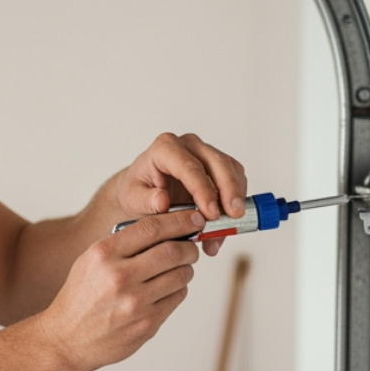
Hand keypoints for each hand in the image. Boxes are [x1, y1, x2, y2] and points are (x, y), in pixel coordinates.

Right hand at [37, 208, 203, 370]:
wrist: (67, 339)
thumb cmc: (81, 295)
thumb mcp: (91, 260)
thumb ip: (124, 243)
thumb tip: (168, 229)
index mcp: (104, 254)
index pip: (152, 228)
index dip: (180, 220)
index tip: (195, 219)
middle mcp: (119, 277)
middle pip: (173, 251)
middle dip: (189, 247)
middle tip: (191, 247)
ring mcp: (135, 303)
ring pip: (181, 276)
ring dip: (186, 269)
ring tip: (178, 269)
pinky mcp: (147, 324)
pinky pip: (177, 298)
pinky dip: (178, 289)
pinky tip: (166, 289)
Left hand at [116, 133, 246, 255]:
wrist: (145, 189)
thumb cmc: (139, 191)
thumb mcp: (133, 198)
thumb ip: (146, 200)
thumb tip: (162, 201)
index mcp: (165, 148)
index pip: (189, 166)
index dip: (203, 190)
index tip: (211, 213)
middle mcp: (188, 145)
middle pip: (217, 162)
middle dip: (229, 190)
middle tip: (233, 216)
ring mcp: (205, 152)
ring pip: (231, 169)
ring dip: (235, 197)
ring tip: (229, 226)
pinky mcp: (218, 164)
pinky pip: (236, 177)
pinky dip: (236, 199)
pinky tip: (229, 220)